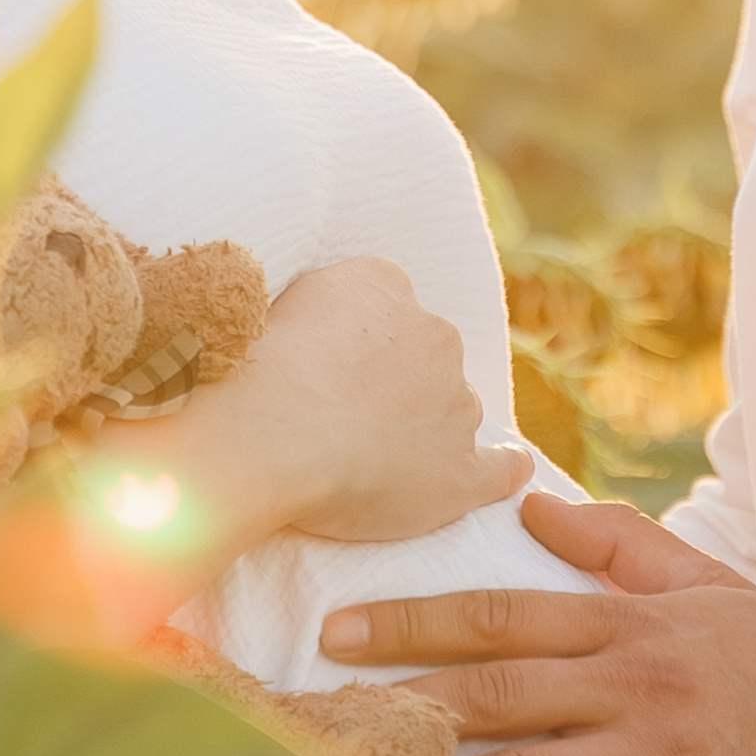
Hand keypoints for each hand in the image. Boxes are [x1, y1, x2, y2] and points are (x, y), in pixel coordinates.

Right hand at [199, 257, 528, 548]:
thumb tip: (310, 327)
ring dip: (428, 426)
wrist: (268, 432)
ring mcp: (454, 403)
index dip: (358, 343)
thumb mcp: (269, 301)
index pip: (384, 305)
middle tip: (342, 419)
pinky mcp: (460, 470)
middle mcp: (433, 333)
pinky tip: (505, 471)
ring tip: (378, 461)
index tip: (331, 370)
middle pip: (426, 354)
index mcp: (384, 284)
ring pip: (454, 407)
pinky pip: (500, 467)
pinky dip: (503, 469)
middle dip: (398, 382)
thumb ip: (307, 305)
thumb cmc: (251, 371)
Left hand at [319, 491, 755, 755]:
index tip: (338, 630)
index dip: (415, 621)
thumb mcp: (707, 584)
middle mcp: (631, 691)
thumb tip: (528, 502)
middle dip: (395, 703)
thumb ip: (615, 543)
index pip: (503, 618)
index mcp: (630, 629)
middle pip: (493, 694)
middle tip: (312, 720)